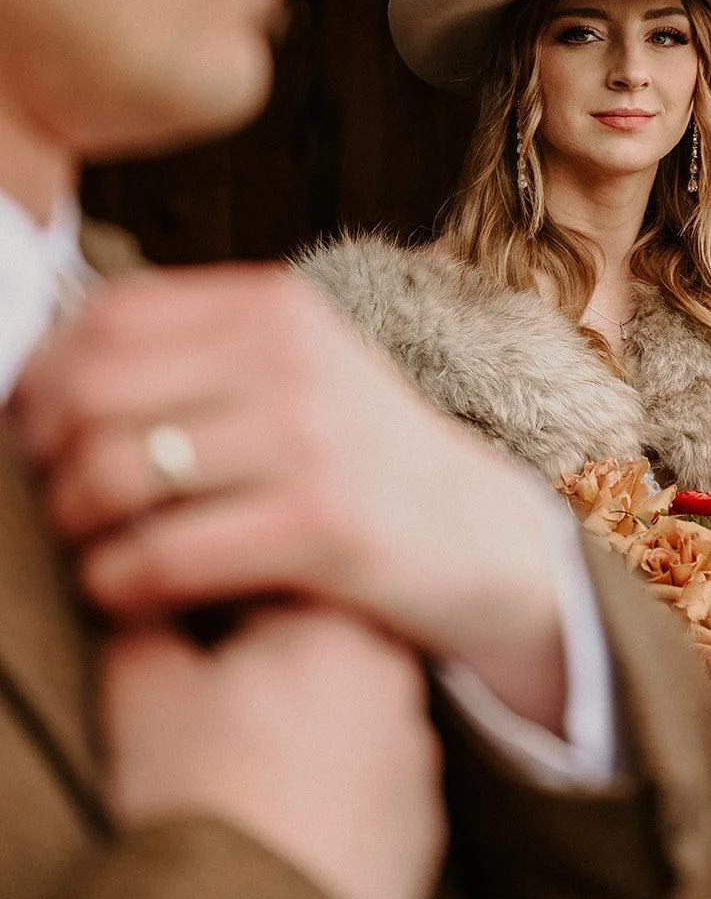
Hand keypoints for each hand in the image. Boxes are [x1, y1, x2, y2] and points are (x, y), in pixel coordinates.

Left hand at [15, 266, 564, 732]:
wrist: (478, 533)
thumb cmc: (360, 455)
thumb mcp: (296, 370)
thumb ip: (198, 353)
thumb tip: (47, 370)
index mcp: (274, 306)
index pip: (106, 319)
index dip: (41, 377)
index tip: (31, 428)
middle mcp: (288, 356)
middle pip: (92, 393)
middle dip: (44, 457)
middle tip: (53, 499)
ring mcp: (307, 437)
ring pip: (112, 474)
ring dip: (72, 526)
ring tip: (90, 547)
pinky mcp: (320, 525)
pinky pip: (162, 557)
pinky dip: (116, 583)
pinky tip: (125, 592)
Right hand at [103, 606, 444, 898]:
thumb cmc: (199, 800)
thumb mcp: (142, 692)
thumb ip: (145, 624)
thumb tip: (145, 606)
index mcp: (330, 622)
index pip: (262, 588)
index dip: (209, 620)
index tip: (182, 660)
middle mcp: (393, 676)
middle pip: (312, 650)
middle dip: (262, 673)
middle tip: (209, 722)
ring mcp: (416, 755)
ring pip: (346, 718)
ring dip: (302, 731)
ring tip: (242, 779)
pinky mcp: (423, 829)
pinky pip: (369, 789)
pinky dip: (332, 795)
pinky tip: (283, 822)